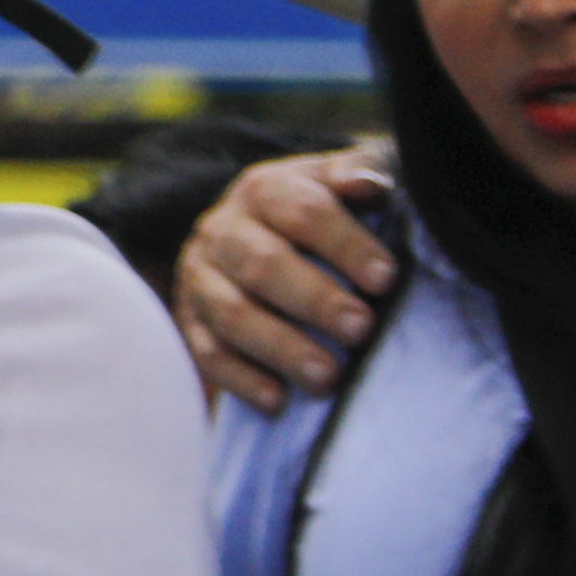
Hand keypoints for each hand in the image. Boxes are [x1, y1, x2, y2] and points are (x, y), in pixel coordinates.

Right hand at [182, 148, 401, 415]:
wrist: (260, 226)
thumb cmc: (321, 207)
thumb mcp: (340, 181)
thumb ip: (362, 173)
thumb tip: (371, 184)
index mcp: (265, 189)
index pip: (304, 212)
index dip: (347, 245)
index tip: (386, 279)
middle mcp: (222, 229)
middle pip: (264, 265)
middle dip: (315, 300)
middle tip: (361, 329)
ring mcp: (200, 277)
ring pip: (232, 314)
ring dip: (281, 348)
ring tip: (329, 377)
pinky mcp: (189, 320)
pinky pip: (207, 354)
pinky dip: (242, 380)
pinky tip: (279, 401)